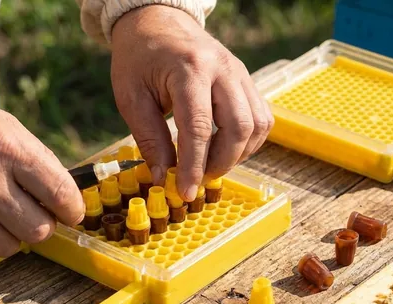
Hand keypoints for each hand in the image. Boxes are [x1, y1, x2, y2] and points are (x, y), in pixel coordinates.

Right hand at [0, 84, 83, 257]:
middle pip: (39, 231)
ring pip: (9, 248)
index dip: (72, 209)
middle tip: (29, 212)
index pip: (62, 196)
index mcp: (9, 152)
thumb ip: (34, 159)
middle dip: (41, 224)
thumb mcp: (1, 125)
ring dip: (8, 234)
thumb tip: (63, 193)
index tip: (70, 213)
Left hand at [110, 5, 273, 201]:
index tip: (186, 191)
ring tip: (210, 165)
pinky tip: (225, 150)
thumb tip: (164, 177)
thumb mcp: (131, 97)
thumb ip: (149, 138)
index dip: (194, 166)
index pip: (198, 127)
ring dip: (238, 155)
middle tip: (198, 180)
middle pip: (238, 127)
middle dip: (221, 163)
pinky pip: (261, 118)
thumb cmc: (139, 59)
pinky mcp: (246, 80)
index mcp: (189, 69)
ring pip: (257, 125)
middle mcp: (222, 68)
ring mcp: (240, 73)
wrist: (158, 22)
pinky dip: (248, 141)